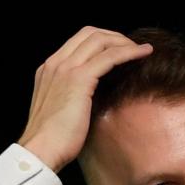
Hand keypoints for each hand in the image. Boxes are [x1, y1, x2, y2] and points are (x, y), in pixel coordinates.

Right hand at [17, 27, 152, 171]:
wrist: (41, 151)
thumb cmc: (53, 140)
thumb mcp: (60, 109)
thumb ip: (72, 96)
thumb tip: (93, 97)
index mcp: (49, 69)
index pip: (78, 42)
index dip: (102, 41)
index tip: (119, 51)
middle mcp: (55, 63)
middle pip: (90, 34)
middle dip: (114, 37)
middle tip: (133, 48)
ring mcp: (66, 69)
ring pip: (100, 40)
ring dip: (124, 42)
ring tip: (142, 50)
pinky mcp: (79, 79)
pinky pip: (110, 56)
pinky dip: (129, 52)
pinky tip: (143, 54)